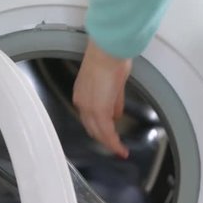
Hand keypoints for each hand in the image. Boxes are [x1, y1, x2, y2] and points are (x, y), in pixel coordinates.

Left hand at [73, 39, 130, 158]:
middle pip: (92, 128)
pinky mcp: (100, 111)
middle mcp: (82, 102)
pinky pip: (107, 133)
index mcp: (82, 94)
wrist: (107, 52)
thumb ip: (114, 101)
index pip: (89, 117)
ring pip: (99, 133)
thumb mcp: (113, 83)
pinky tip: (120, 148)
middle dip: (104, 139)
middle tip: (115, 146)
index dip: (100, 127)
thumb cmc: (110, 58)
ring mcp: (89, 108)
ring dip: (109, 143)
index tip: (109, 134)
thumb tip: (116, 113)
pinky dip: (114, 143)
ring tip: (119, 150)